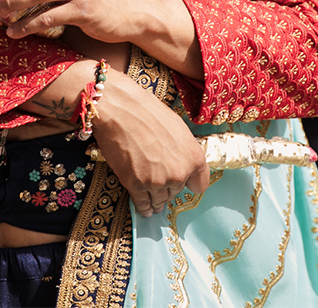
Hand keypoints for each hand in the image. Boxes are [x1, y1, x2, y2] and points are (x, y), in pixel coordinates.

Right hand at [89, 69, 208, 215]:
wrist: (119, 109)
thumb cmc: (147, 112)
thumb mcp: (178, 128)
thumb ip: (184, 150)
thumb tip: (181, 162)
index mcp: (194, 158)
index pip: (198, 185)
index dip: (189, 184)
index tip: (183, 185)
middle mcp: (179, 173)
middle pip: (176, 192)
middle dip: (168, 188)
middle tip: (159, 184)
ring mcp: (157, 181)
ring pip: (159, 200)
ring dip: (156, 201)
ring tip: (153, 204)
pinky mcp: (136, 184)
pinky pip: (142, 202)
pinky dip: (143, 207)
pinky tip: (144, 208)